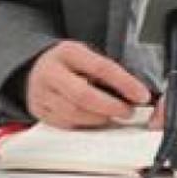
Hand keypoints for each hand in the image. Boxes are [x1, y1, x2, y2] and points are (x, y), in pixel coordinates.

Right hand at [25, 41, 151, 128]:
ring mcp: (41, 93)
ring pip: (74, 113)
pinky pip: (65, 124)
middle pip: (83, 95)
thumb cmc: (67, 63)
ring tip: (113, 115)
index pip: (100, 67)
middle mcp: (51, 72)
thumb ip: (105, 71)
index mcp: (67, 52)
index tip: (141, 94)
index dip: (124, 83)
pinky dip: (85, 125)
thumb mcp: (84, 55)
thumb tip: (134, 91)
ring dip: (99, 119)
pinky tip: (96, 121)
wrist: (35, 67)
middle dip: (111, 106)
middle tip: (128, 111)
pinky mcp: (39, 111)